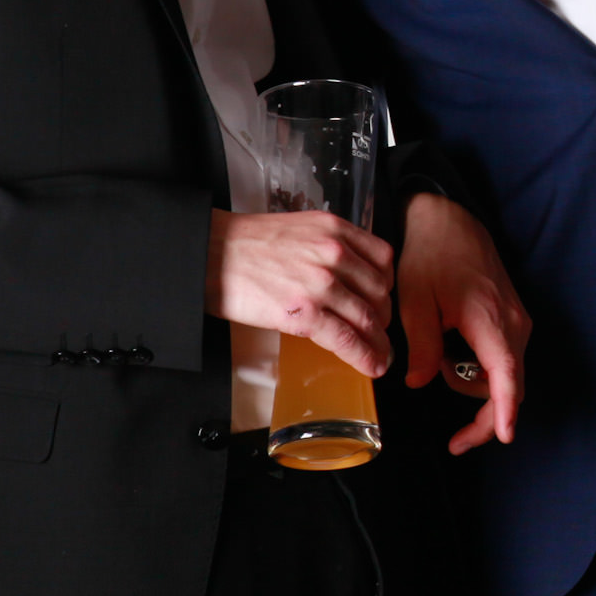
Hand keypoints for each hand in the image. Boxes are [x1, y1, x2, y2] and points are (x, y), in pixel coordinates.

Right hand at [206, 208, 394, 377]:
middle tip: (378, 330)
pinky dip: (363, 355)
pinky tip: (370, 366)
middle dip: (382, 316)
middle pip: (379, 291)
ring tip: (379, 355)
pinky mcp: (305, 312)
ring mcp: (322, 284)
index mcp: (335, 230)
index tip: (382, 300)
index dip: (386, 285)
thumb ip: (326, 245)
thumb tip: (344, 274)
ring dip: (378, 341)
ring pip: (367, 317)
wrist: (208, 254)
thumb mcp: (299, 229)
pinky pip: (346, 338)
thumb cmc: (245, 244)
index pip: (383, 259)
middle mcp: (335, 253)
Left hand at [396, 191, 531, 453]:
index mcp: (490, 322)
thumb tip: (418, 382)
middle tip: (457, 443)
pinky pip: (504, 359)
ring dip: (476, 389)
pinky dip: (482, 372)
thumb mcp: (415, 303)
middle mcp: (514, 325)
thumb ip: (421, 347)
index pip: (506, 377)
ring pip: (508, 376)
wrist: (450, 221)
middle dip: (486, 418)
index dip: (504, 411)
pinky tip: (452, 358)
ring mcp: (517, 322)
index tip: (504, 435)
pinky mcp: (512, 319)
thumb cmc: (432, 255)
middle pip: (511, 387)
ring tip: (438, 369)